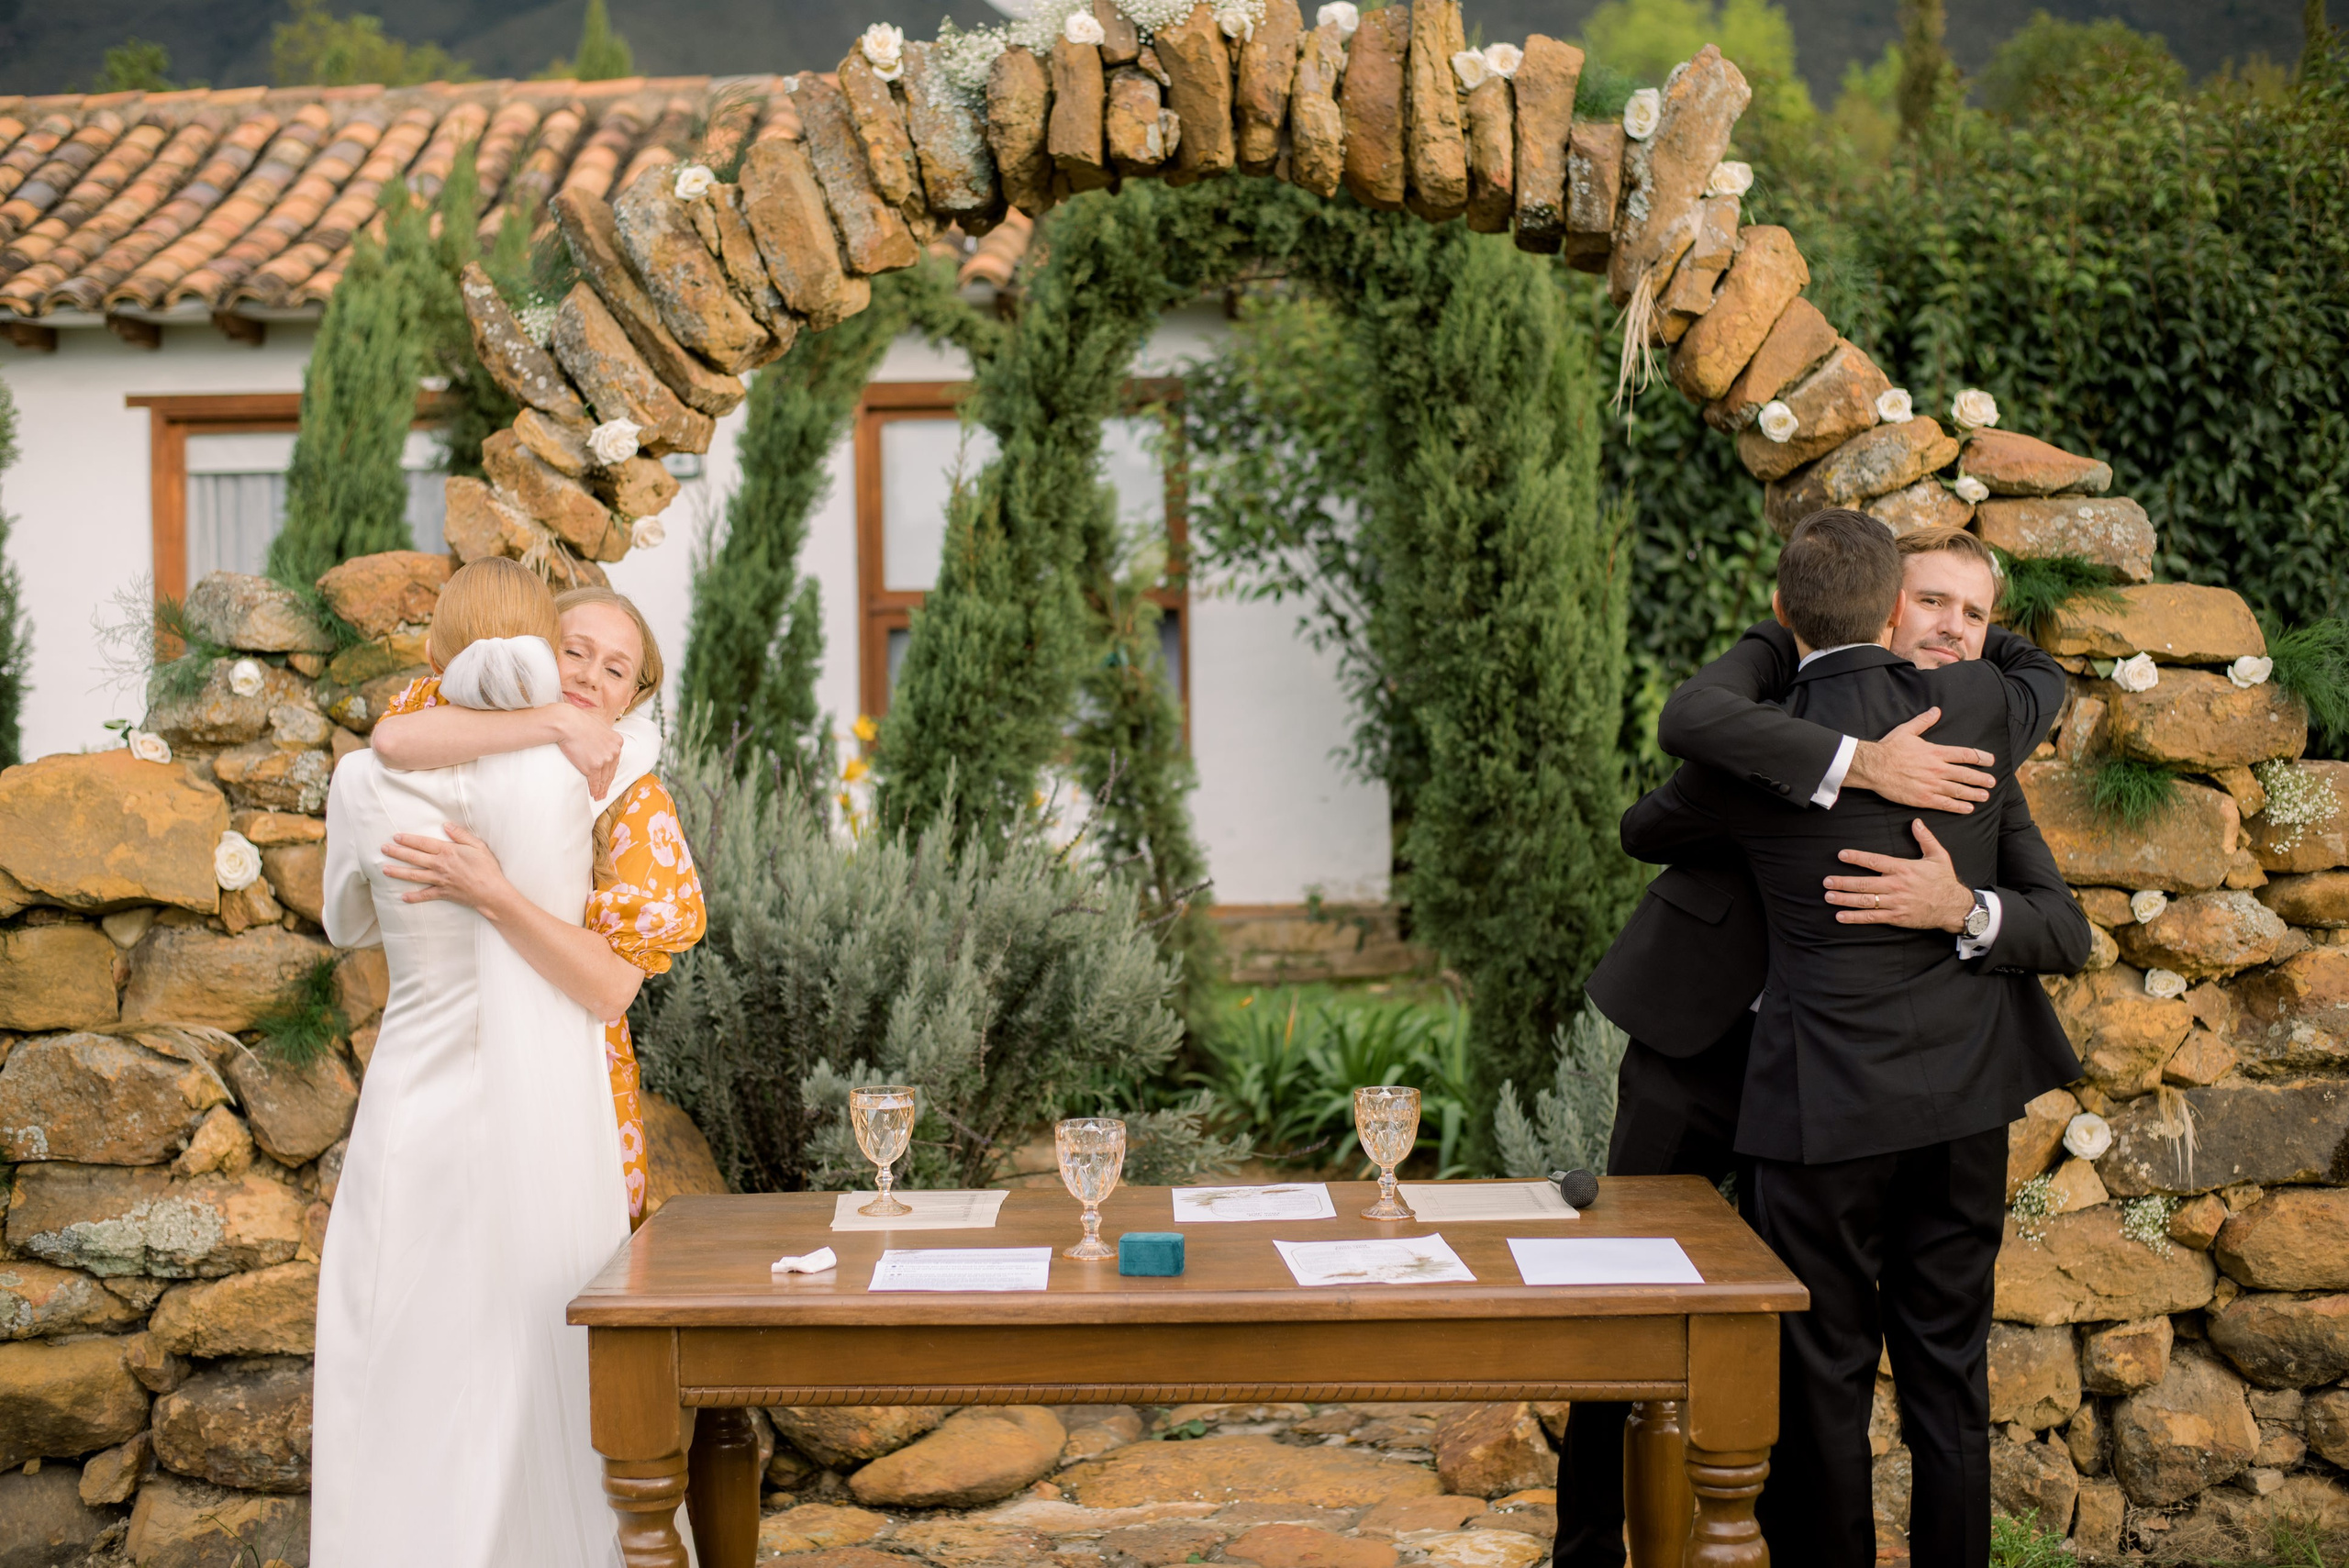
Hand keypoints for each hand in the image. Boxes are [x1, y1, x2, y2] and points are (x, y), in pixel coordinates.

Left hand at [380, 824, 516, 912]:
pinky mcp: (442, 893)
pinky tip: (403, 897)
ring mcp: (439, 880)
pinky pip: (425, 895)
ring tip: (384, 870)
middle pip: (413, 858)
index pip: (423, 843)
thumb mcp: (477, 846)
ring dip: (398, 872)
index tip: (396, 837)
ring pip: (414, 875)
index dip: (408, 840)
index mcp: (447, 851)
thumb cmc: (487, 868)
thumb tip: (446, 825)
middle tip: (383, 849)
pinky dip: (414, 897)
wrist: (491, 891)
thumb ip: (460, 835)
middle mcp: (439, 865)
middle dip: (397, 853)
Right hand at [549, 704, 621, 799]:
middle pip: (611, 772)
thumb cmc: (579, 722)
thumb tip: (601, 741)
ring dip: (601, 790)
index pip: (615, 762)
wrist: (568, 724)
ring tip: (598, 796)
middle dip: (607, 784)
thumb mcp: (599, 726)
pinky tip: (594, 794)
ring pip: (604, 779)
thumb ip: (604, 736)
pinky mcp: (593, 767)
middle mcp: (614, 752)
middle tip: (604, 793)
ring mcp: (605, 760)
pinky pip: (595, 782)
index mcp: (617, 742)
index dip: (611, 772)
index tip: (608, 779)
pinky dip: (595, 790)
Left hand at [1823, 820, 1976, 931]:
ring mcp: (1895, 903)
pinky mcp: (1896, 917)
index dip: (1856, 857)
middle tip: (1826, 881)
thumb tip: (1916, 822)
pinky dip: (1855, 917)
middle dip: (1842, 882)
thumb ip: (1925, 838)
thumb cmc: (1945, 881)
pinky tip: (1840, 916)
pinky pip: (1872, 917)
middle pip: (1863, 883)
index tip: (1841, 855)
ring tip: (1828, 896)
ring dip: (1844, 899)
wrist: (1954, 907)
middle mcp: (1896, 886)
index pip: (1874, 861)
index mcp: (1903, 869)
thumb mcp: (1939, 856)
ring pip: (1864, 901)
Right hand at [1846, 709, 1995, 812]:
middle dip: (1981, 779)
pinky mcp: (1923, 798)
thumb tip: (1936, 711)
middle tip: (1992, 783)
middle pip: (1966, 775)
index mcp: (1935, 752)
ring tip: (1985, 796)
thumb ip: (1924, 721)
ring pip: (1958, 790)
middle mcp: (1937, 769)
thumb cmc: (1889, 748)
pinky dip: (1958, 807)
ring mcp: (1931, 785)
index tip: (1990, 761)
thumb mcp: (1907, 730)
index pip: (1964, 755)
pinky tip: (1968, 808)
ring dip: (1974, 794)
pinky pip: (1945, 804)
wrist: (1873, 767)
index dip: (1980, 758)